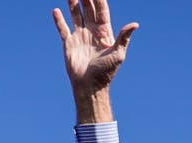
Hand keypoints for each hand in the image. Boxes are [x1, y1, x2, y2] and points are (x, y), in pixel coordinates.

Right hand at [53, 0, 137, 122]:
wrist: (90, 86)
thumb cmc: (106, 72)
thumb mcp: (118, 54)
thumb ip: (124, 37)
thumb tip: (135, 24)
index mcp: (104, 32)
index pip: (101, 11)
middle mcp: (92, 32)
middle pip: (88, 9)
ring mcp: (80, 37)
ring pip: (76, 15)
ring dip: (73, 4)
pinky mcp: (69, 44)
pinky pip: (63, 29)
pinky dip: (59, 20)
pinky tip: (56, 11)